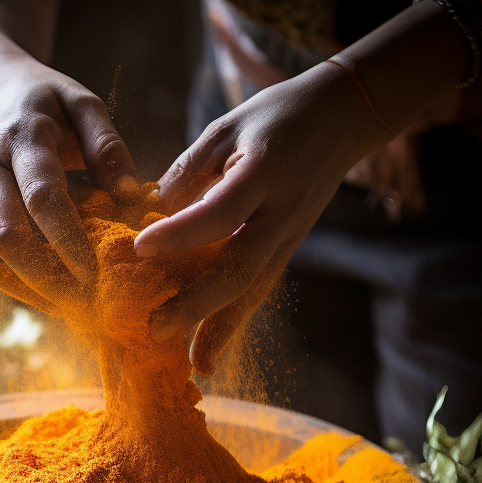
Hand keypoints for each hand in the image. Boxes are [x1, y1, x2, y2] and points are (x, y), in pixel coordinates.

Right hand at [0, 52, 137, 314]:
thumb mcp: (83, 104)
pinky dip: (17, 285)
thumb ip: (107, 148)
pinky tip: (50, 296)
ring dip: (29, 288)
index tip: (99, 270)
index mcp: (23, 140)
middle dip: (47, 275)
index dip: (69, 239)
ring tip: (72, 306)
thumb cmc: (48, 100)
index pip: (42, 197)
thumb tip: (130, 197)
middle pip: (6, 237)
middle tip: (88, 299)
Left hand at [133, 63, 386, 374]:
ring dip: (219, 331)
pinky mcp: (285, 252)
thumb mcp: (226, 129)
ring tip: (192, 364)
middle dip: (197, 304)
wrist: (342, 119)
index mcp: (264, 174)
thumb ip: (187, 172)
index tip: (138, 248)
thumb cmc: (274, 118)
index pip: (219, 212)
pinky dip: (231, 325)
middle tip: (155, 327)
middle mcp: (281, 216)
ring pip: (252, 292)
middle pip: (241, 270)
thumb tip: (145, 216)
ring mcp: (288, 239)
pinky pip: (256, 292)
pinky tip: (206, 356)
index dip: (179, 233)